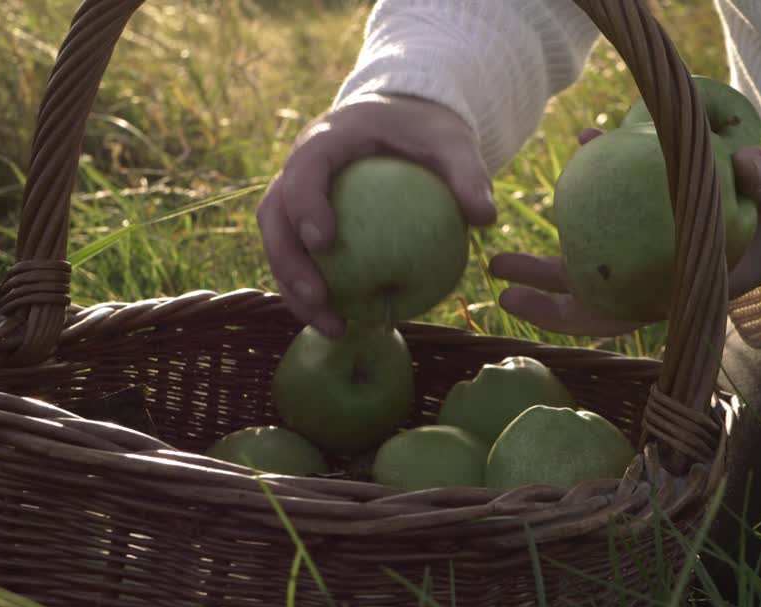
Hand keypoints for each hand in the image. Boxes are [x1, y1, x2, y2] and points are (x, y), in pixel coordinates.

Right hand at [256, 94, 497, 336]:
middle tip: (320, 299)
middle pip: (274, 216)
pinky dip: (317, 294)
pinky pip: (302, 261)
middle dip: (288, 262)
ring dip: (295, 291)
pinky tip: (347, 326)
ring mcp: (297, 197)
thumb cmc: (427, 133)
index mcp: (328, 138)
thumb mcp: (453, 144)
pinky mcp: (306, 224)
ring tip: (334, 327)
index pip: (304, 167)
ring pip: (279, 245)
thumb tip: (487, 218)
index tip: (324, 242)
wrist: (406, 124)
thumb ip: (467, 175)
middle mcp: (300, 166)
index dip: (305, 204)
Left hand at [489, 129, 760, 336]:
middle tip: (497, 271)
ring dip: (549, 258)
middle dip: (544, 292)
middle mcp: (663, 278)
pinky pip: (612, 219)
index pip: (623, 314)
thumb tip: (746, 165)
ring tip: (505, 246)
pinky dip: (594, 190)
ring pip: (594, 264)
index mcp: (687, 285)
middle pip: (594, 296)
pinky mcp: (653, 231)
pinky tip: (583, 146)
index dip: (575, 317)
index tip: (530, 307)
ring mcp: (655, 257)